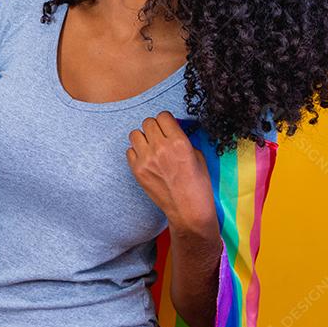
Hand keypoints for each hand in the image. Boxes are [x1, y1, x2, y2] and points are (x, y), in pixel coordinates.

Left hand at [127, 111, 216, 235]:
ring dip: (143, 138)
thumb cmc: (198, 185)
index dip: (166, 120)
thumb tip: (171, 129)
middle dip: (155, 127)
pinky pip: (129, 151)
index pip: (163, 116)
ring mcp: (146, 160)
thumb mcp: (198, 156)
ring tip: (151, 147)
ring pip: (135, 134)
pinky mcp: (137, 170)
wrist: (188, 210)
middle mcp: (160, 148)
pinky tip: (147, 160)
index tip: (168, 126)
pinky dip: (136, 153)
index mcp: (179, 142)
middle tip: (160, 137)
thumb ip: (183, 139)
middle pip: (147, 122)